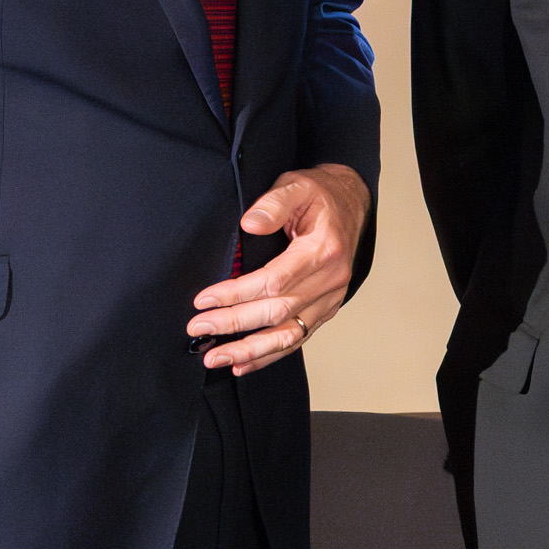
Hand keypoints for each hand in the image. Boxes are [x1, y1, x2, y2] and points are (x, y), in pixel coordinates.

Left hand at [192, 163, 370, 371]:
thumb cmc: (320, 196)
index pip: (274, 281)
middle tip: (197, 327)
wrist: (351, 205)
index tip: (204, 299)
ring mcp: (330, 299)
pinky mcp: (325, 310)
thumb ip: (274, 203)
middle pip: (277, 312)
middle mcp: (330, 280)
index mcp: (323, 250)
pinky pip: (297, 338)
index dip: (236, 293)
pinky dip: (269, 355)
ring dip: (250, 350)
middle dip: (234, 323)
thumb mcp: (297, 185)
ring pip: (288, 334)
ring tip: (216, 358)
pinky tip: (243, 363)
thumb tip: (249, 223)